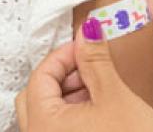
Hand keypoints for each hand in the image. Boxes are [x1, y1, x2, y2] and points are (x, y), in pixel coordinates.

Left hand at [15, 18, 152, 131]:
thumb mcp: (115, 97)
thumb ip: (96, 60)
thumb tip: (87, 31)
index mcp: (43, 123)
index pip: (40, 74)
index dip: (64, 55)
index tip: (87, 46)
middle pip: (38, 94)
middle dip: (64, 75)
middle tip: (92, 66)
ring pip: (48, 114)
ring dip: (70, 96)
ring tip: (101, 90)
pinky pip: (58, 131)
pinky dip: (74, 116)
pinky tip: (101, 114)